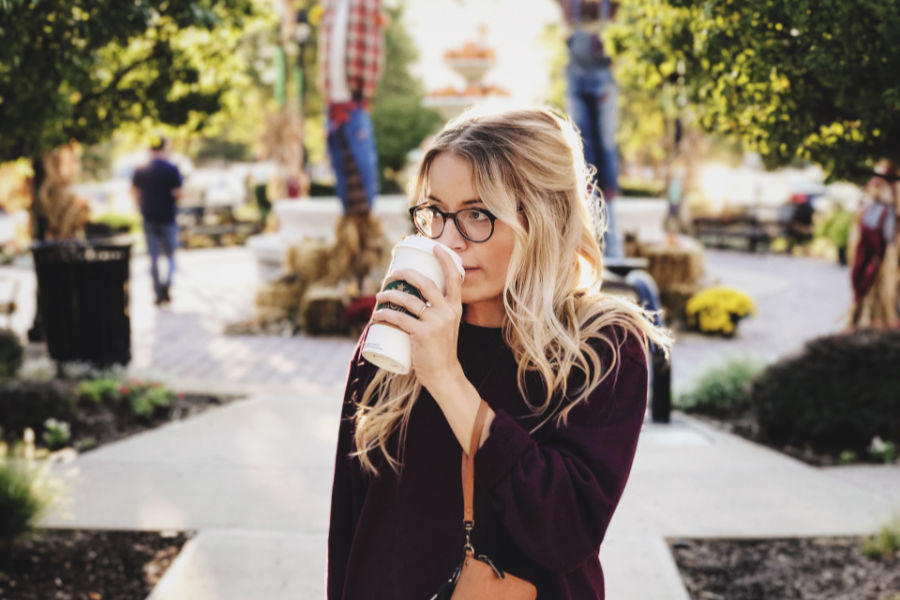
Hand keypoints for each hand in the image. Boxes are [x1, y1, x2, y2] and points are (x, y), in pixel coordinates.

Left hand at [371, 246, 464, 390]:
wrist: (444, 374)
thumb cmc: (441, 350)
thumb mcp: (446, 326)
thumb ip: (436, 312)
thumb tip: (413, 298)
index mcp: (456, 308)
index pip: (455, 278)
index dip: (445, 260)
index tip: (435, 247)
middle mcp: (447, 312)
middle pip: (426, 283)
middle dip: (407, 274)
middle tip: (393, 273)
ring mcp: (435, 323)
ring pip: (408, 300)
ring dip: (390, 294)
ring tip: (379, 295)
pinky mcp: (422, 334)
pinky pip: (399, 319)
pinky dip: (384, 315)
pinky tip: (376, 315)